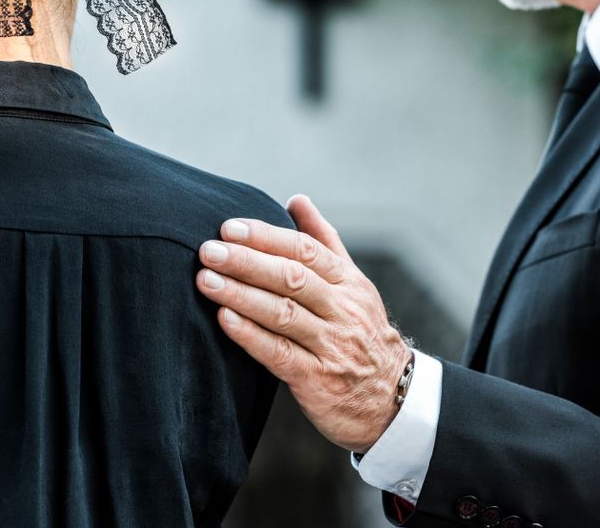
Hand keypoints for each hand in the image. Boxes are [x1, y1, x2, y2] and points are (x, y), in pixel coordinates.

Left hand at [197, 195, 411, 453]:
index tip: (229, 227)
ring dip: (241, 295)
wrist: (394, 400)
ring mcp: (331, 345)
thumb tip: (297, 199)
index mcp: (349, 283)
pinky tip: (224, 320)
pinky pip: (280, 354)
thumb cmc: (362, 334)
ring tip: (206, 280)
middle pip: (292, 278)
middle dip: (247, 262)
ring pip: (283, 313)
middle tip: (209, 250)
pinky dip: (251, 335)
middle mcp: (342, 310)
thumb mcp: (354, 285)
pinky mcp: (317, 379)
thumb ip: (324, 242)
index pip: (306, 251)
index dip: (266, 237)